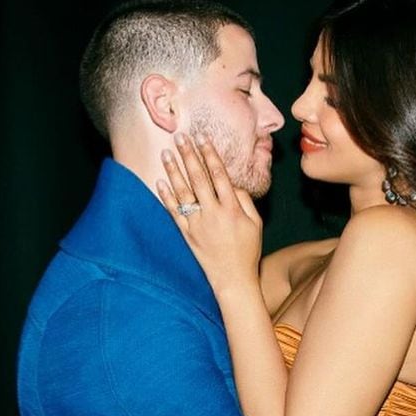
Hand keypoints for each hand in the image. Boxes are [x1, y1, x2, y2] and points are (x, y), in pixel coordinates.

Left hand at [157, 133, 262, 294]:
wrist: (234, 280)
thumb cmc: (248, 251)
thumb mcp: (256, 224)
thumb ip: (245, 201)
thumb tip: (232, 183)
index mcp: (232, 209)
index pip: (219, 174)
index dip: (210, 154)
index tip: (202, 137)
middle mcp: (213, 213)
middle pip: (198, 178)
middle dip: (189, 155)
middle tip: (180, 136)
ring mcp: (198, 224)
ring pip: (183, 192)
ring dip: (174, 170)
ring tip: (166, 153)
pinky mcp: (187, 235)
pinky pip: (174, 213)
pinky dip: (166, 197)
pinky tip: (160, 182)